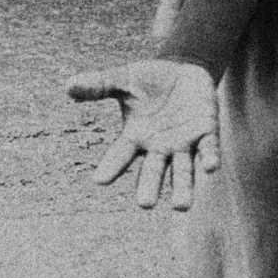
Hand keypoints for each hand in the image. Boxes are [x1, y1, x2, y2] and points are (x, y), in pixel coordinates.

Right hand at [65, 58, 219, 210]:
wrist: (184, 70)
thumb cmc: (150, 80)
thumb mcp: (123, 79)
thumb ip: (99, 85)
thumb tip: (67, 85)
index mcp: (136, 138)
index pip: (120, 156)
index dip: (111, 167)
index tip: (99, 180)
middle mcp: (159, 148)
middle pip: (153, 172)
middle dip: (150, 187)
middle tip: (145, 204)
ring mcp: (184, 143)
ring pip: (183, 171)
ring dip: (183, 188)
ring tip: (181, 207)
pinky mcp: (207, 133)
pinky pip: (208, 149)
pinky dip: (209, 158)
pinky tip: (211, 168)